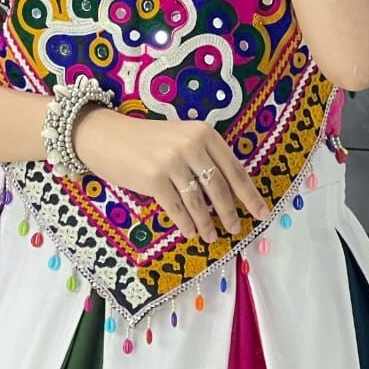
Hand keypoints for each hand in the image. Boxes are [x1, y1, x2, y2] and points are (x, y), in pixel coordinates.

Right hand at [73, 106, 271, 243]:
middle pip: (219, 187)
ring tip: (210, 236)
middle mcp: (190, 145)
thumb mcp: (180, 138)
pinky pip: (177, 208)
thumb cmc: (145, 140)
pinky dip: (187, 223)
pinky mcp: (153, 179)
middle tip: (236, 229)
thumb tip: (230, 191)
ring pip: (199, 201)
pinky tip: (190, 231)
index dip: (249, 194)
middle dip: (230, 212)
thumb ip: (203, 157)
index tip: (262, 213)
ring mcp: (171, 162)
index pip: (234, 168)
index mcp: (203, 133)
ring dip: (207, 223)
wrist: (106, 136)